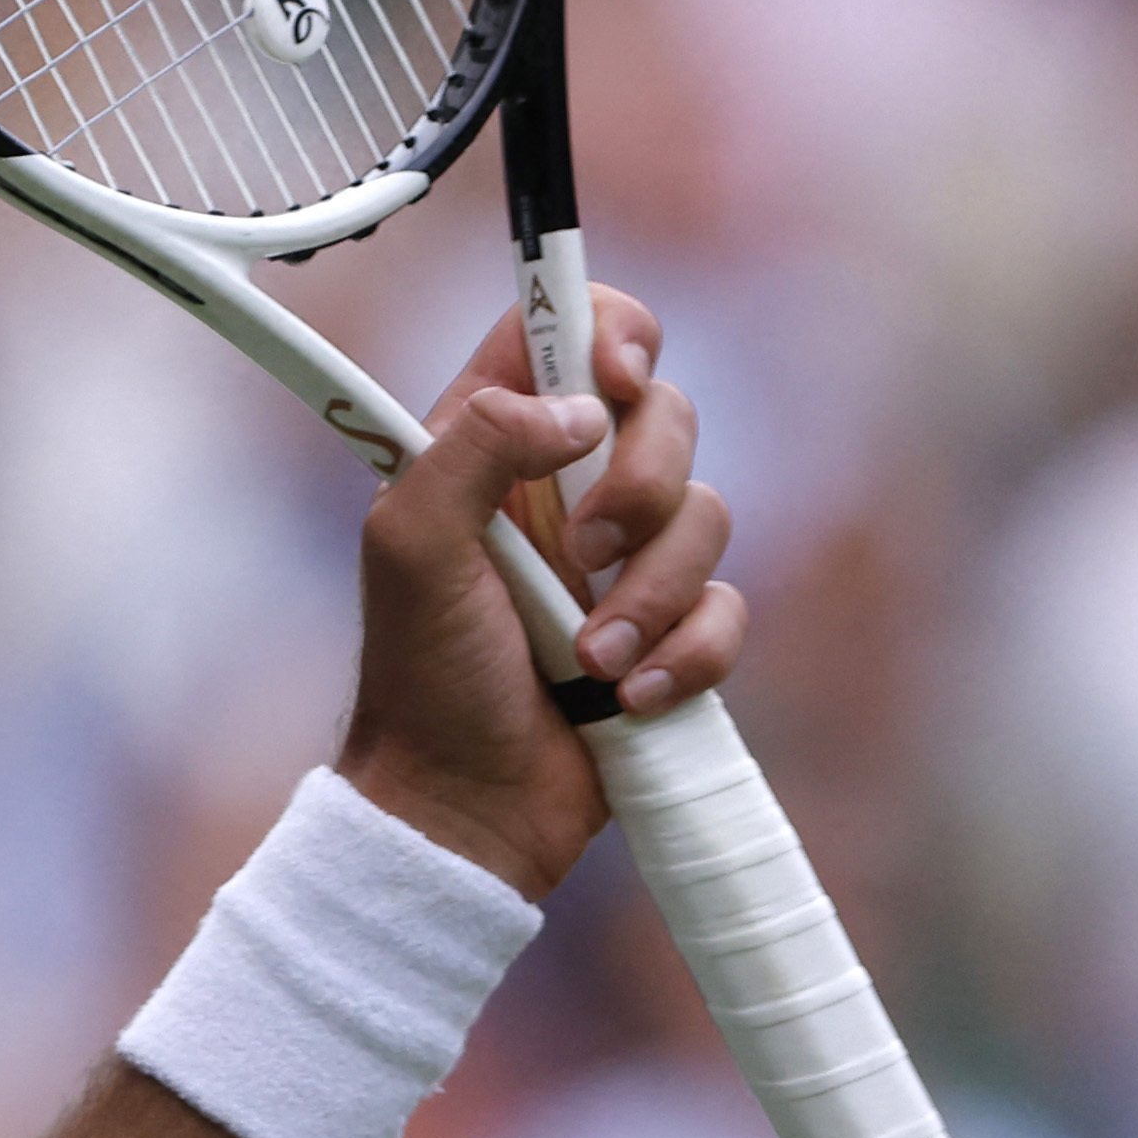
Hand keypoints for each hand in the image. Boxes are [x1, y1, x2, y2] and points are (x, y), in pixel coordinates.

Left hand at [335, 286, 741, 899]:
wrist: (462, 806)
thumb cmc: (421, 677)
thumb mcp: (409, 545)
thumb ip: (475, 444)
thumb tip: (577, 409)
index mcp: (492, 445)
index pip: (569, 332)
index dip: (610, 331)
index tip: (613, 378)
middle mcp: (562, 488)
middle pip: (664, 413)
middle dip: (641, 484)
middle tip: (581, 551)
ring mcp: (622, 560)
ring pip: (706, 515)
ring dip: (651, 595)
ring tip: (587, 658)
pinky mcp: (670, 630)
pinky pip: (728, 608)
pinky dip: (684, 656)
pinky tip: (621, 697)